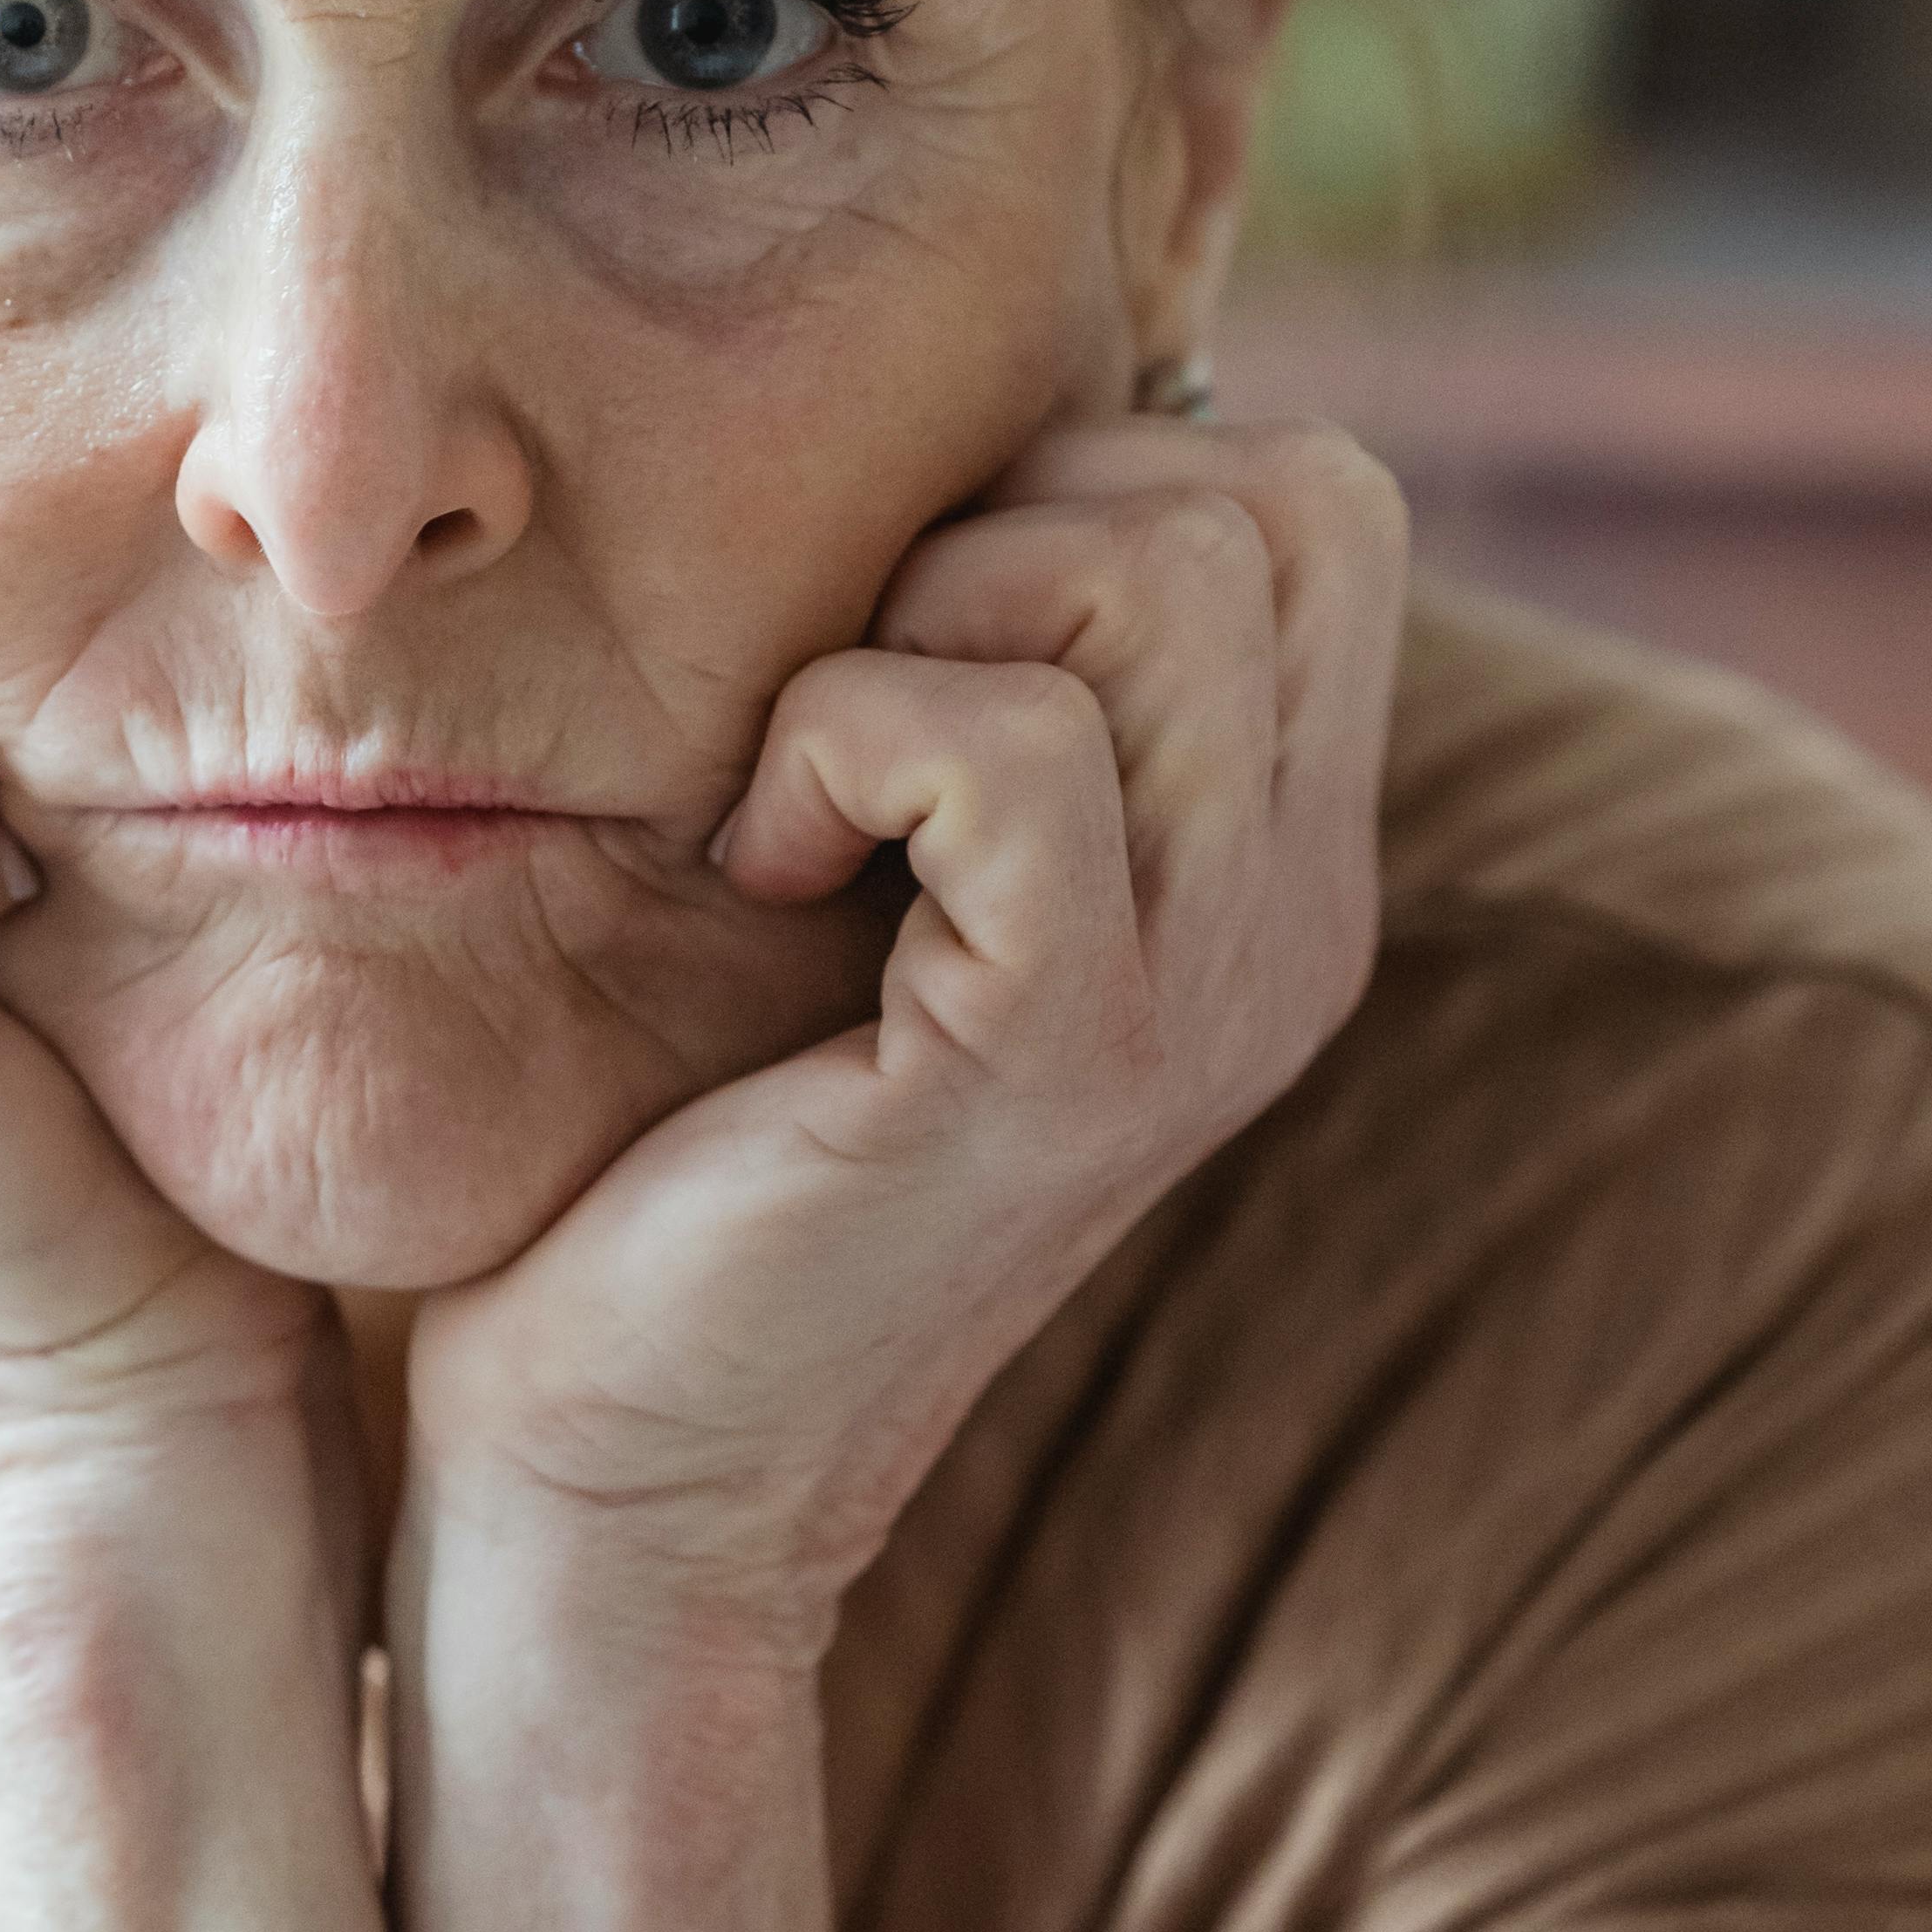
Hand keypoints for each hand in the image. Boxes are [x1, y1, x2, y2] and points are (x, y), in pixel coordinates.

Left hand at [403, 420, 1407, 1648]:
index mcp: (1269, 869)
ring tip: (807, 798)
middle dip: (1018, 522)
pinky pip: (1009, 741)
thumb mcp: (884, 871)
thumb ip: (983, 683)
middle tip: (856, 710)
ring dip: (919, 625)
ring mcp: (1205, 994)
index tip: (908, 642)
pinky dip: (842, 739)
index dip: (1094, 479)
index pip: (1314, 505)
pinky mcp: (1066, 1057)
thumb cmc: (685, 1154)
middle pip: (1274, 505)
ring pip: (1163, 579)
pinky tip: (763, 865)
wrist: (617, 1477)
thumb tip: (969, 454)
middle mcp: (1290, 924)